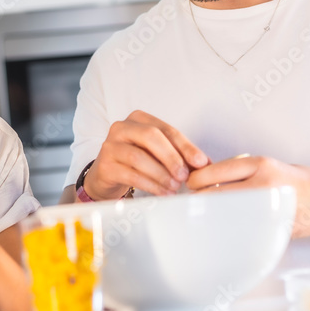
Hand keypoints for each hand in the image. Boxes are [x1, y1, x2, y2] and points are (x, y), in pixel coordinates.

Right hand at [83, 110, 210, 199]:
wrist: (107, 175)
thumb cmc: (136, 161)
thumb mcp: (157, 153)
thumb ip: (179, 154)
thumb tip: (205, 163)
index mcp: (138, 118)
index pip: (166, 129)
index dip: (185, 146)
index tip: (200, 162)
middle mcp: (122, 127)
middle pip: (151, 137)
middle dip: (172, 157)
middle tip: (185, 176)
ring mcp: (110, 145)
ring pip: (139, 157)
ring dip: (161, 174)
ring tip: (174, 186)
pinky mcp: (105, 165)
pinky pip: (130, 174)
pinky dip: (150, 185)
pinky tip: (162, 192)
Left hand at [185, 155, 309, 238]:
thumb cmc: (295, 180)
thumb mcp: (269, 165)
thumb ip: (240, 172)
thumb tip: (204, 180)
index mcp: (261, 165)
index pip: (216, 171)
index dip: (197, 179)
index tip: (190, 183)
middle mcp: (262, 184)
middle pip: (216, 193)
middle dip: (200, 198)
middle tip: (193, 202)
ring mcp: (267, 207)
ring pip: (225, 212)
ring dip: (211, 214)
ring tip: (206, 215)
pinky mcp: (271, 227)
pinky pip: (241, 228)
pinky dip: (228, 228)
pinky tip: (223, 228)